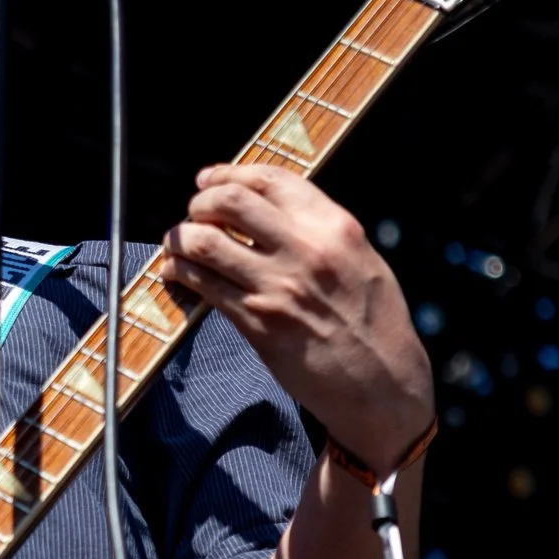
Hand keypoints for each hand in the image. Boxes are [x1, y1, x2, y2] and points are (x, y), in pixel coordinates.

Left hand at [159, 163, 434, 465]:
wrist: (382, 384)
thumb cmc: (374, 322)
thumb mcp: (361, 258)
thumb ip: (319, 229)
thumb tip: (268, 208)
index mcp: (335, 227)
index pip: (269, 179)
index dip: (228, 173)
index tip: (209, 179)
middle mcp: (305, 249)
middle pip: (227, 201)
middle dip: (200, 203)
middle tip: (194, 214)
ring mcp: (276, 286)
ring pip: (203, 241)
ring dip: (180, 238)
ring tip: (178, 244)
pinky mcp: (256, 322)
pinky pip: (201, 284)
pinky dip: (179, 272)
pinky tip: (176, 273)